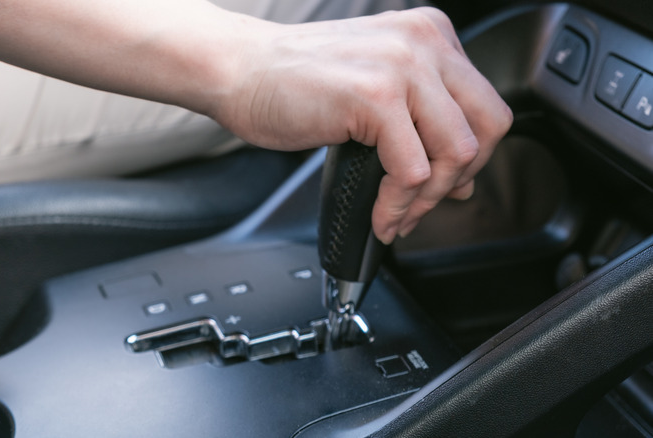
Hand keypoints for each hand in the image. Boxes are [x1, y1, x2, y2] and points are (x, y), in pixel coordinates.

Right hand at [214, 7, 512, 243]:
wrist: (238, 70)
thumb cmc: (292, 82)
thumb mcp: (373, 92)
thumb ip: (420, 125)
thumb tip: (457, 178)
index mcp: (429, 36)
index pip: (486, 106)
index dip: (470, 159)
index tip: (442, 188)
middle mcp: (424, 42)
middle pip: (489, 126)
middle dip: (461, 178)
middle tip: (425, 205)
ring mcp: (402, 65)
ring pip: (458, 152)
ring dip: (428, 199)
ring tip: (397, 216)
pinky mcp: (375, 96)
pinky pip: (412, 170)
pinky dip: (398, 205)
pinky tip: (379, 215)